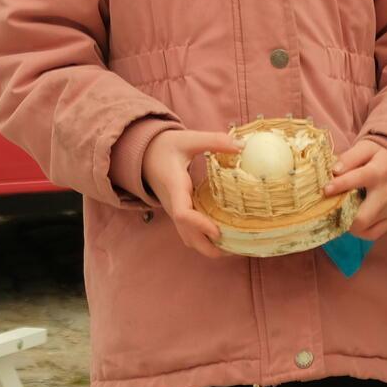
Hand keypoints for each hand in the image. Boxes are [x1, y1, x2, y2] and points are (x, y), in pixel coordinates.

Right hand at [141, 128, 242, 257]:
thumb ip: (214, 141)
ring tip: (235, 245)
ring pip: (189, 238)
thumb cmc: (165, 146)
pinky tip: (225, 235)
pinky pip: (190, 232)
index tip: (217, 231)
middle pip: (188, 236)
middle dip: (209, 248)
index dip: (199, 225)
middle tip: (237, 248)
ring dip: (208, 247)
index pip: (182, 213)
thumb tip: (242, 146)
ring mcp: (175, 211)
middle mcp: (174, 205)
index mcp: (175, 187)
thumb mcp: (188, 139)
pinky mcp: (179, 212)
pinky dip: (206, 239)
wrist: (144, 155)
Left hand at [324, 139, 386, 240]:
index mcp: (379, 172)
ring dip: (348, 224)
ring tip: (341, 213)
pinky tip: (353, 220)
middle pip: (362, 217)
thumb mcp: (366, 148)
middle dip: (342, 216)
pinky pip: (372, 234)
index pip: (359, 179)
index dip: (340, 186)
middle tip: (331, 209)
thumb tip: (334, 171)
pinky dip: (359, 231)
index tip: (325, 190)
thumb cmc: (380, 158)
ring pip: (365, 229)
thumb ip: (349, 157)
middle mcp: (386, 194)